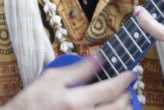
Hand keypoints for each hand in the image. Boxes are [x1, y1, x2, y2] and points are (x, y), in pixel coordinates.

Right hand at [3, 57, 134, 109]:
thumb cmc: (32, 102)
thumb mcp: (51, 79)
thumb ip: (78, 70)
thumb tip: (99, 58)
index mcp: (76, 102)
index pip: (111, 89)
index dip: (124, 80)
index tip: (130, 73)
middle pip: (118, 107)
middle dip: (126, 94)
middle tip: (126, 86)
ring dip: (123, 109)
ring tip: (121, 100)